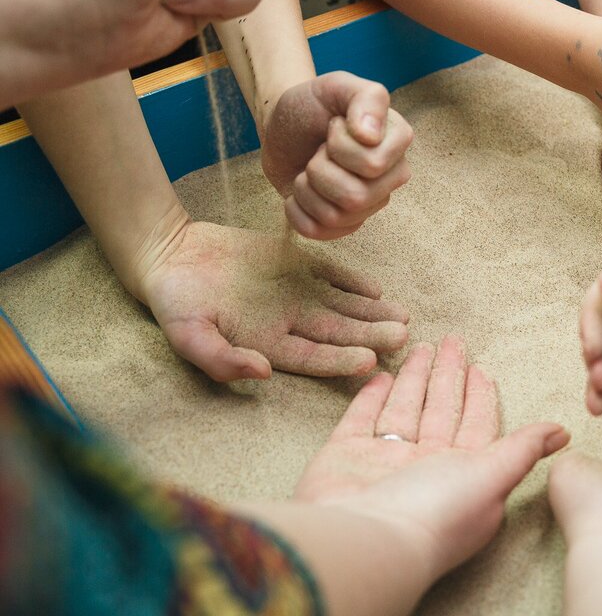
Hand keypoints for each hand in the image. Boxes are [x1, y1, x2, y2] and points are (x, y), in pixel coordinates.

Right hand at [135, 218, 408, 380]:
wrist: (171, 254)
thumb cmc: (175, 302)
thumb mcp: (188, 335)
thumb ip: (221, 359)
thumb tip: (260, 373)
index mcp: (268, 343)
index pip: (313, 357)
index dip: (341, 360)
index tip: (369, 361)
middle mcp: (290, 321)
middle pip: (338, 332)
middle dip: (372, 335)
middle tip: (403, 337)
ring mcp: (297, 293)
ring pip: (343, 305)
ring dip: (373, 312)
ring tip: (404, 318)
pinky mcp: (297, 264)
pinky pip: (332, 273)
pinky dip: (353, 280)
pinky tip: (376, 289)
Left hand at [261, 72, 412, 239]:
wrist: (281, 125)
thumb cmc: (312, 105)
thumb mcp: (336, 86)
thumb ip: (366, 98)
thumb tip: (372, 136)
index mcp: (398, 142)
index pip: (372, 165)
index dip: (340, 146)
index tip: (334, 127)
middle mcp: (392, 176)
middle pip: (356, 198)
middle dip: (320, 171)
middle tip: (318, 151)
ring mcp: (369, 203)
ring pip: (335, 218)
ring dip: (307, 189)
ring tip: (309, 168)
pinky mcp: (344, 224)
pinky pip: (318, 232)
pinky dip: (296, 211)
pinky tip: (300, 191)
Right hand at [294, 337, 568, 576]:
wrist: (364, 538)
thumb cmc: (435, 512)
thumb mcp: (492, 476)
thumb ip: (523, 449)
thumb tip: (564, 433)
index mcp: (463, 473)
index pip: (477, 424)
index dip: (481, 396)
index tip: (482, 369)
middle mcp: (424, 467)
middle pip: (441, 410)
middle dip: (448, 376)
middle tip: (453, 340)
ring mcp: (382, 462)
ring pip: (403, 410)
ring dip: (414, 379)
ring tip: (423, 346)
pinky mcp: (343, 457)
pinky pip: (361, 420)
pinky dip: (370, 398)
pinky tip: (381, 375)